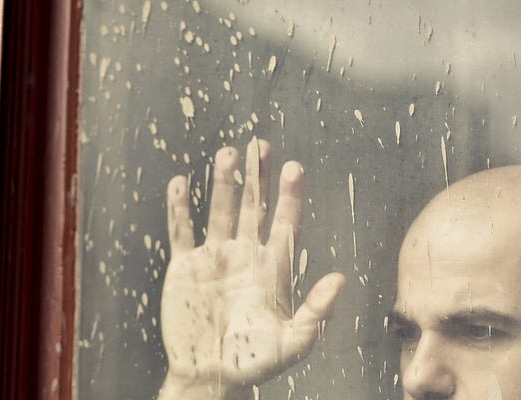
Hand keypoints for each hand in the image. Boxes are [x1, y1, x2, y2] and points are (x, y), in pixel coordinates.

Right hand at [157, 139, 345, 399]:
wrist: (209, 375)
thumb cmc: (254, 363)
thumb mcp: (293, 343)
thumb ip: (316, 312)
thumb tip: (340, 279)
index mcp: (273, 269)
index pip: (285, 222)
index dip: (290, 195)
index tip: (293, 167)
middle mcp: (245, 255)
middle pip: (254, 207)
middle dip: (258, 177)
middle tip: (261, 144)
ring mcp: (215, 258)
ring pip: (220, 210)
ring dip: (224, 183)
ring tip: (228, 154)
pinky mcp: (185, 267)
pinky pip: (182, 230)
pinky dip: (180, 207)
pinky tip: (182, 183)